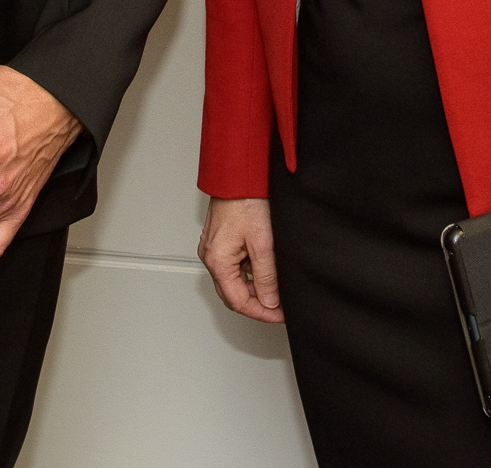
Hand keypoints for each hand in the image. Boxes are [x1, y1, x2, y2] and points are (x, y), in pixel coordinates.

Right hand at [197, 197, 283, 322]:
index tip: (279, 316)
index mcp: (218, 261)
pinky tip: (265, 267)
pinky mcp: (219, 241)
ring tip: (276, 286)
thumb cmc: (246, 200)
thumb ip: (266, 276)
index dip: (261, 313)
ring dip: (254, 287)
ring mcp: (213, 249)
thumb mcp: (263, 243)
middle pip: (233, 294)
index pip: (238, 302)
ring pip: (234, 280)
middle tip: (280, 307)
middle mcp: (210, 257)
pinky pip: (233, 265)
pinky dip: (249, 271)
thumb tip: (269, 301)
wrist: (238, 174)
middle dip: (257, 303)